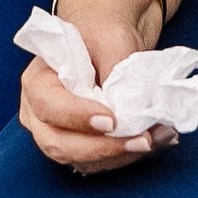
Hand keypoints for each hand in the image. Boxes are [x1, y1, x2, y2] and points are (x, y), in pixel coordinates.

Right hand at [17, 0, 175, 175]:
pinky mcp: (78, 148)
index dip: (77, 117)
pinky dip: (128, 157)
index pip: (49, 106)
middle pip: (59, 144)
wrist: (105, 42)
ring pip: (81, 160)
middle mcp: (37, 114)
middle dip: (103, 148)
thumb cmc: (100, 34)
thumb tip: (128, 106)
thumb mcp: (109, 38)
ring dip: (122, 156)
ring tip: (160, 137)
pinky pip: (99, 163)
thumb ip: (115, 68)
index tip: (112, 120)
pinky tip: (156, 141)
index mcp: (37, 81)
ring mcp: (55, 135)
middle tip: (143, 140)